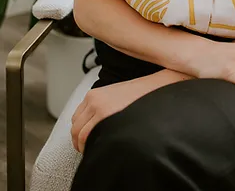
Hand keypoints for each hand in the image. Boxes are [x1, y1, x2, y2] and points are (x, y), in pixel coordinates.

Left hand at [71, 69, 189, 152]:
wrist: (156, 88)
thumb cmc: (139, 94)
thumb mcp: (115, 95)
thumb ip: (101, 106)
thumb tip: (93, 125)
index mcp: (94, 94)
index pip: (76, 118)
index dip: (79, 132)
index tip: (84, 140)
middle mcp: (93, 101)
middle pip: (75, 127)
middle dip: (79, 141)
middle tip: (88, 149)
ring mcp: (99, 109)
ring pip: (80, 134)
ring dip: (84, 145)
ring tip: (95, 150)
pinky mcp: (106, 116)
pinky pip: (90, 136)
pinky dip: (91, 144)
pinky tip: (101, 147)